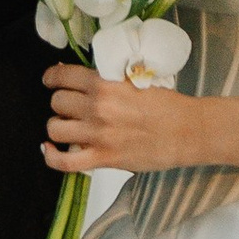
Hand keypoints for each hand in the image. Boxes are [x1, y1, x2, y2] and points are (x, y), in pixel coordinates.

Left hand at [42, 61, 199, 172]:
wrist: (188, 131)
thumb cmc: (167, 104)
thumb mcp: (135, 80)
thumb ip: (107, 78)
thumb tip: (78, 77)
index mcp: (105, 83)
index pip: (62, 76)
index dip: (52, 77)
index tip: (51, 80)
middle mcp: (97, 107)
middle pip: (57, 102)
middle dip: (61, 103)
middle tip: (71, 107)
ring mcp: (98, 134)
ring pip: (55, 128)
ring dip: (58, 127)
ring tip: (68, 127)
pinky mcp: (104, 158)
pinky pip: (64, 162)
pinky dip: (52, 157)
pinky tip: (50, 150)